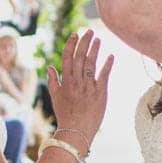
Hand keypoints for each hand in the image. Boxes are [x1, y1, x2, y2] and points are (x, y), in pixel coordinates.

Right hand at [47, 30, 112, 153]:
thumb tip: (50, 67)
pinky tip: (111, 55)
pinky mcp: (100, 93)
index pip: (67, 58)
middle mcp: (76, 82)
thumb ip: (53, 81)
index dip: (71, 45)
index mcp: (65, 82)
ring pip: (91, 64)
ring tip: (99, 39)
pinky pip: (104, 76)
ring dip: (95, 50)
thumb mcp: (55, 97)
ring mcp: (88, 87)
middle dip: (85, 42)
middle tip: (89, 31)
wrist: (76, 131)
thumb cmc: (65, 115)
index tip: (75, 34)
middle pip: (80, 57)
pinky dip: (107, 65)